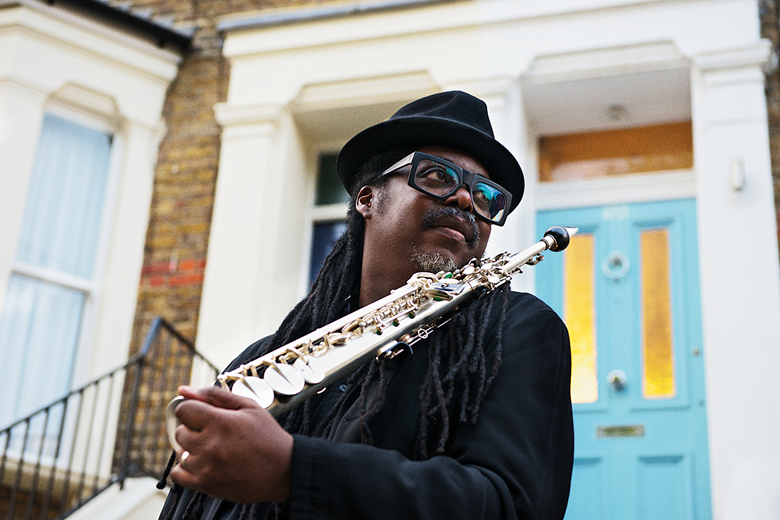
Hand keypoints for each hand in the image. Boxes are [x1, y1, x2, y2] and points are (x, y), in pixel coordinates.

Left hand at [169, 385, 292, 503]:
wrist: (284, 471)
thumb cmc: (268, 437)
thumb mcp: (249, 407)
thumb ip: (215, 395)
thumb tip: (183, 389)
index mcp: (221, 422)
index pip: (184, 410)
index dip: (192, 409)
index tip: (202, 413)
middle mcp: (210, 445)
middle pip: (180, 431)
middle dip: (192, 428)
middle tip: (211, 431)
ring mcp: (207, 467)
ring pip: (180, 453)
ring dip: (192, 449)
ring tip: (212, 448)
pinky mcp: (206, 485)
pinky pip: (178, 475)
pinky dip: (185, 468)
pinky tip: (202, 463)